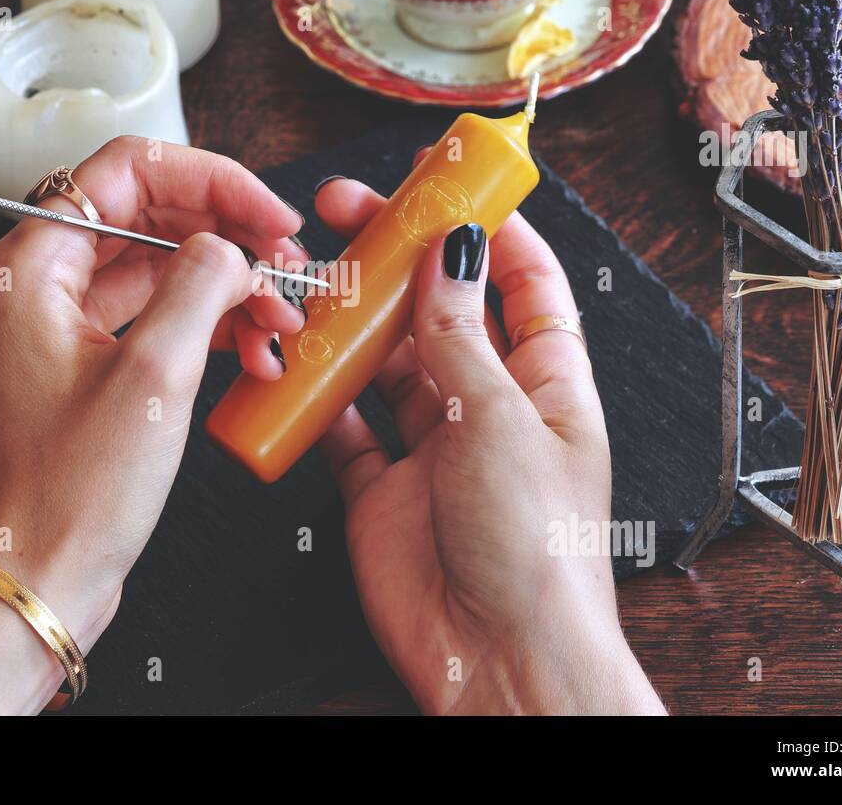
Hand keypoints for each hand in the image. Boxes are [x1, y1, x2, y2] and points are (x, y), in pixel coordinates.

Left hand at [0, 137, 307, 713]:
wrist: (35, 583)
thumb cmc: (69, 497)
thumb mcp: (155, 376)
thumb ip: (199, 285)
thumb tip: (229, 247)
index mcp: (28, 270)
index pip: (125, 172)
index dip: (211, 181)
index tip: (267, 213)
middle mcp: (32, 289)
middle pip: (144, 219)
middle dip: (225, 238)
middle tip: (285, 264)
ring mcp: (53, 331)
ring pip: (153, 272)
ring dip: (223, 289)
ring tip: (279, 323)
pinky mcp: (77, 370)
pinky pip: (147, 321)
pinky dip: (201, 328)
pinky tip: (249, 351)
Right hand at [314, 166, 662, 715]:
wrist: (494, 659)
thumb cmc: (535, 551)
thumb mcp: (501, 422)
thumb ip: (460, 337)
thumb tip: (448, 252)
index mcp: (545, 384)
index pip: (523, 284)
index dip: (487, 229)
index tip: (445, 183)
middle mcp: (487, 407)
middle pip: (440, 311)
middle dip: (397, 259)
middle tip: (347, 211)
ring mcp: (431, 446)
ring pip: (384, 361)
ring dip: (350, 321)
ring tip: (312, 279)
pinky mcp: (380, 487)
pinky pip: (343, 426)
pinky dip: (318, 396)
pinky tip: (297, 364)